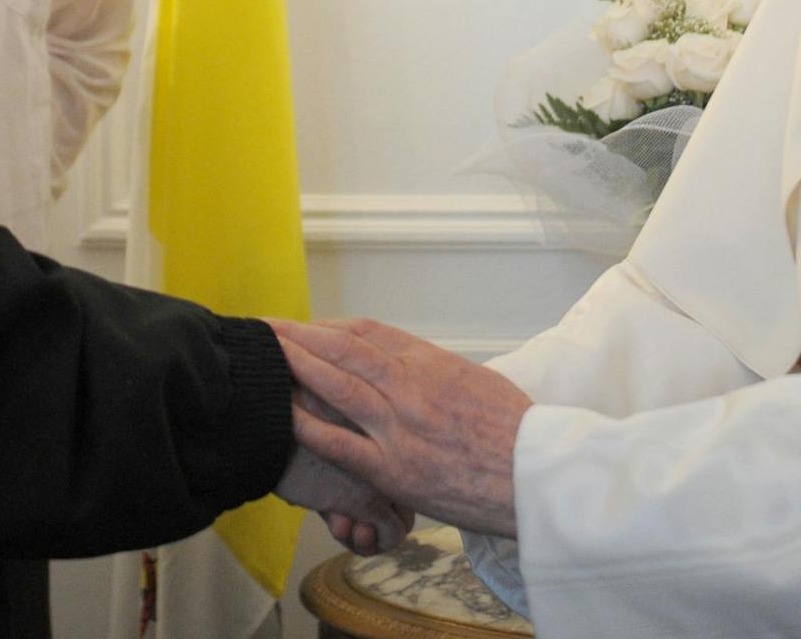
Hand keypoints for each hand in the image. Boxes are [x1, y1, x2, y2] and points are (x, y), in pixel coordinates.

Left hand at [273, 317, 529, 538]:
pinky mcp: (394, 468)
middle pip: (343, 349)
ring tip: (264, 356)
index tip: (305, 326)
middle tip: (265, 327)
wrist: (536, 474)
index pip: (368, 332)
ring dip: (297, 366)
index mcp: (431, 362)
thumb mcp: (476, 382)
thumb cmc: (514, 432)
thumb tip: (410, 366)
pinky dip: (309, 428)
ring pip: (337, 385)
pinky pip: (341, 444)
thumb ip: (435, 372)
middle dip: (299, 336)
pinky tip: (284, 417)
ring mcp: (399, 426)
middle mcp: (410, 386)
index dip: (328, 327)